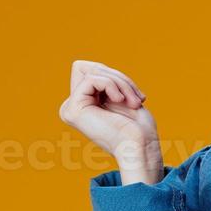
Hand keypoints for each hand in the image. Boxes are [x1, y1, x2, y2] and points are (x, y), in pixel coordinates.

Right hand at [59, 60, 162, 179]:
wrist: (141, 147)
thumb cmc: (138, 127)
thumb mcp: (119, 94)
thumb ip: (100, 80)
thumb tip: (77, 64)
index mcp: (83, 105)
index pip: (92, 70)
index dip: (115, 77)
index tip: (135, 95)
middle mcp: (72, 107)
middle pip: (91, 68)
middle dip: (119, 78)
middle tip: (137, 99)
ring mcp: (70, 109)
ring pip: (93, 72)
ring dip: (121, 83)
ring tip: (134, 102)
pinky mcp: (72, 109)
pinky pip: (91, 79)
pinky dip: (111, 85)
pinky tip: (121, 101)